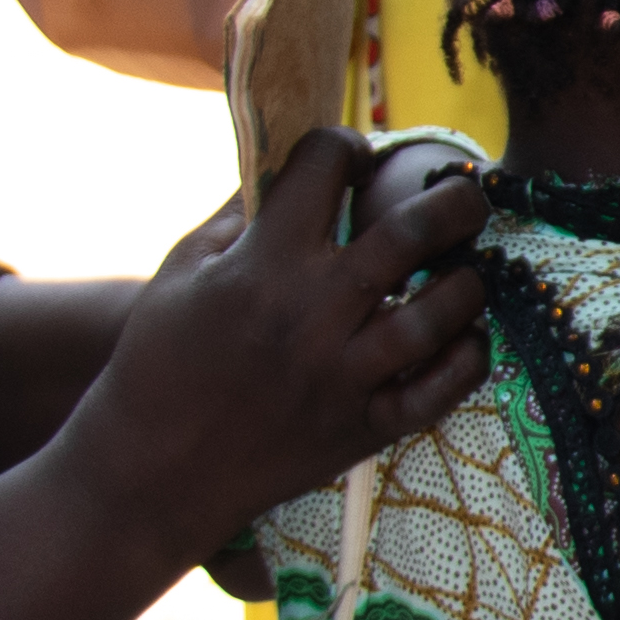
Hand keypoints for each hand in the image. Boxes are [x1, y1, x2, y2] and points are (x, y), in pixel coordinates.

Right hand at [61, 130, 492, 563]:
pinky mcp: (365, 428)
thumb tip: (290, 168)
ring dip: (467, 280)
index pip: (326, 166)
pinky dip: (468, 355)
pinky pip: (444, 387)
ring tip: (463, 269)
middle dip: (454, 199)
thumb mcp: (181, 271)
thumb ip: (239, 214)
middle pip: (413, 230)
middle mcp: (313, 311)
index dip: (345, 147)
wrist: (152, 472)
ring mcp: (345, 373)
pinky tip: (463, 334)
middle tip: (464, 195)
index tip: (353, 161)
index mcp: (263, 263)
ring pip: (442, 310)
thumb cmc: (158, 361)